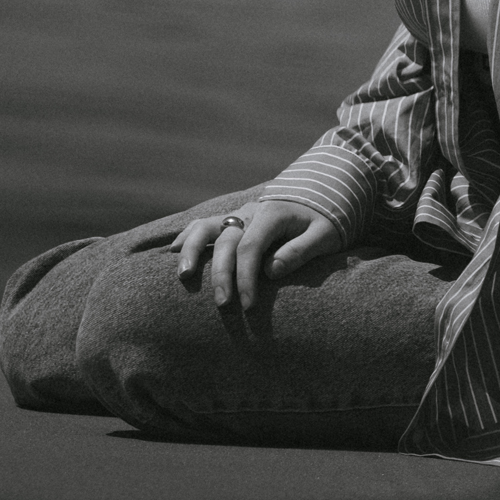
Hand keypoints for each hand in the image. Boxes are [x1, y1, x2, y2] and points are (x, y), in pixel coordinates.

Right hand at [170, 200, 341, 311]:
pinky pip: (205, 224)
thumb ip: (300, 251)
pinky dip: (188, 236)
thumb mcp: (325, 235)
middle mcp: (252, 211)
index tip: (247, 304)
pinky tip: (173, 252)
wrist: (325, 195)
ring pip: (207, 226)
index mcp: (273, 214)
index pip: (251, 247)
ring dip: (192, 249)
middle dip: (221, 274)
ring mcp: (240, 214)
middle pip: (226, 241)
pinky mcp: (234, 219)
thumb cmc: (326, 220)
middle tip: (222, 304)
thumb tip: (272, 271)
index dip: (246, 277)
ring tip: (182, 275)